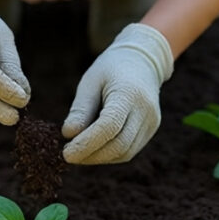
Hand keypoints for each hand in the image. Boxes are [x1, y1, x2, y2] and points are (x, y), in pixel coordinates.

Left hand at [61, 22, 173, 163]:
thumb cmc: (111, 69)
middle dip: (91, 155)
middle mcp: (145, 110)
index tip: (66, 154)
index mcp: (128, 94)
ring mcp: (151, 122)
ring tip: (79, 152)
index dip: (87, 144)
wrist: (142, 61)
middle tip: (68, 155)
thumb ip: (80, 109)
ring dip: (99, 158)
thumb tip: (68, 135)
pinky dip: (110, 154)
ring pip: (125, 153)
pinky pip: (130, 150)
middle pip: (118, 145)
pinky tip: (95, 148)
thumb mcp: (90, 82)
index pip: (109, 127)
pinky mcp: (151, 129)